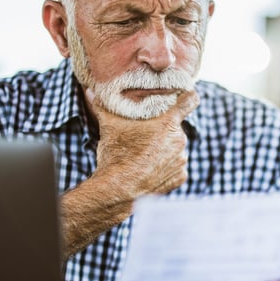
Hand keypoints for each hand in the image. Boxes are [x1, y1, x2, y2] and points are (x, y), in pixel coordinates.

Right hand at [59, 90, 198, 256]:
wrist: (119, 190)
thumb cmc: (116, 155)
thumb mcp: (108, 126)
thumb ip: (103, 106)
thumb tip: (90, 90)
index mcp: (168, 123)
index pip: (189, 101)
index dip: (188, 96)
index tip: (184, 96)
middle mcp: (180, 140)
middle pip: (176, 127)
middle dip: (164, 129)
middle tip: (146, 134)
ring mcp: (182, 160)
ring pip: (176, 148)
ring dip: (165, 149)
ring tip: (145, 155)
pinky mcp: (181, 177)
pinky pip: (176, 167)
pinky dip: (166, 167)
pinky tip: (150, 169)